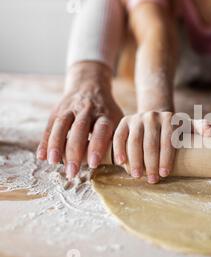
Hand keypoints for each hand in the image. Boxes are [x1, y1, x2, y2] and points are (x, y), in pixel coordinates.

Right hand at [37, 62, 122, 177]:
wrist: (90, 85)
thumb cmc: (108, 113)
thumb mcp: (117, 119)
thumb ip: (118, 138)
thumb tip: (124, 163)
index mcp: (105, 114)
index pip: (101, 130)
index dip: (96, 146)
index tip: (93, 164)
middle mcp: (88, 110)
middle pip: (79, 129)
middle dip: (74, 151)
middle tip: (72, 171)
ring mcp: (71, 108)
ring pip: (62, 125)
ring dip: (56, 145)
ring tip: (53, 163)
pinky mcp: (58, 110)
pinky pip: (50, 126)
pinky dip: (45, 141)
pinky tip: (41, 156)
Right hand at [113, 112, 210, 183]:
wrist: (156, 118)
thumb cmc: (176, 130)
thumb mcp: (189, 127)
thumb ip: (201, 127)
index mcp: (170, 118)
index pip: (168, 141)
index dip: (166, 158)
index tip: (165, 174)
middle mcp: (152, 116)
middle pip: (150, 143)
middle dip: (150, 164)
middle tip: (152, 180)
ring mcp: (137, 118)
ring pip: (134, 141)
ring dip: (134, 160)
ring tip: (137, 176)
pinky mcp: (124, 122)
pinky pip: (119, 136)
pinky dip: (119, 150)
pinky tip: (121, 163)